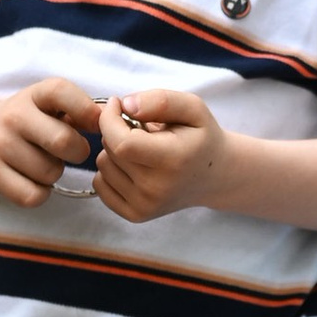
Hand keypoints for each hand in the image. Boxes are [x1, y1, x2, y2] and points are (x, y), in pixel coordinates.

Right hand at [0, 75, 102, 206]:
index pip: (62, 92)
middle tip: (72, 152)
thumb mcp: (48, 106)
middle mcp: (13, 116)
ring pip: (51, 172)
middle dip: (78, 152)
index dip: (86, 111)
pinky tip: (34, 180)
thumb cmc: (28, 122)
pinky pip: (33, 195)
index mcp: (33, 94)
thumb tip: (109, 124)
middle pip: (64, 141)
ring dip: (56, 173)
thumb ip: (80, 112)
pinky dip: (40, 193)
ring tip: (44, 162)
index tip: (94, 124)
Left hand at [93, 87, 226, 221]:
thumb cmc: (201, 138)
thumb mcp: (193, 108)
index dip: (110, 119)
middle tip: (140, 128)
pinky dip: (110, 170)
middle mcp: (157, 189)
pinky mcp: (136, 215)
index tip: (117, 104)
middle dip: (116, 131)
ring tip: (141, 148)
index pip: (122, 143)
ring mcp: (145, 206)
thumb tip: (126, 105)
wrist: (215, 176)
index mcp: (173, 160)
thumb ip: (161, 101)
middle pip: (110, 151)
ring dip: (114, 151)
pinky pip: (100, 185)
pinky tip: (132, 165)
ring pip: (102, 166)